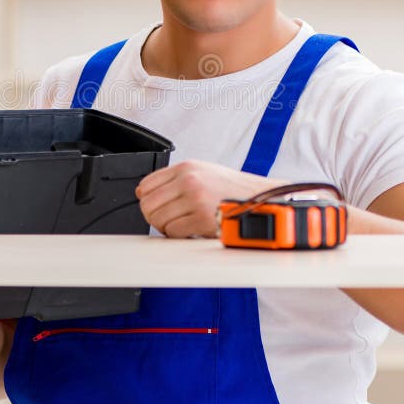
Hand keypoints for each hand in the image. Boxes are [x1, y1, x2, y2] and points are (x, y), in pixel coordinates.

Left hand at [135, 159, 281, 237]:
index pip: (147, 184)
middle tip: (167, 221)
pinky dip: (178, 235)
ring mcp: (194, 199)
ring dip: (166, 227)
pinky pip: (173, 232)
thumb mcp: (203, 172)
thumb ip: (175, 179)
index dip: (146, 200)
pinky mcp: (201, 218)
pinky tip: (190, 231)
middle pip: (148, 204)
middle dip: (154, 216)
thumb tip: (144, 192)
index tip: (154, 207)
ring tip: (181, 225)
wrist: (259, 199)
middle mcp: (188, 180)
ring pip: (158, 219)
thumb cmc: (232, 188)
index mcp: (186, 168)